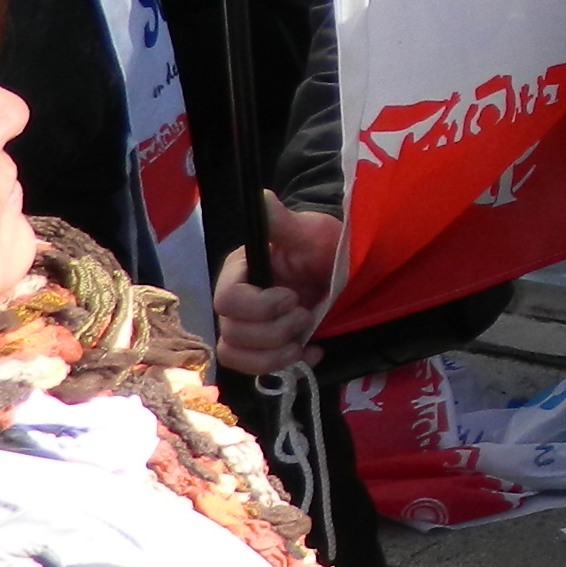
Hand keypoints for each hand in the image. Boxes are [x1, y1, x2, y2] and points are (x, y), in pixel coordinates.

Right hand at [210, 197, 342, 375]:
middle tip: (304, 315)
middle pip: (231, 334)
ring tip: (302, 340)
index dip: (259, 306)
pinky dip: (286, 366)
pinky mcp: (266, 346)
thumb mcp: (308, 231)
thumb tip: (263, 197)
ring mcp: (250, 326)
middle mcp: (238, 302)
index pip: (227, 301)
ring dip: (273, 356)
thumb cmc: (320, 243)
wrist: (338, 263)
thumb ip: (282, 222)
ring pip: (237, 356)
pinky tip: (313, 352)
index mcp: (240, 273)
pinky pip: (258, 369)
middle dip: (273, 332)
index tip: (291, 297)